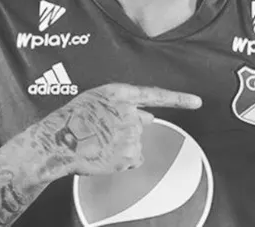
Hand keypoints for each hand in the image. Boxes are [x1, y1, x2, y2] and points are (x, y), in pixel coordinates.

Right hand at [43, 83, 201, 175]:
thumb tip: (148, 115)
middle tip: (101, 133)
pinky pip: (132, 159)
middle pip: (139, 124)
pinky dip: (121, 161)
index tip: (197, 102)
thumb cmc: (73, 119)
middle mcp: (130, 112)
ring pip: (135, 143)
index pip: (157, 95)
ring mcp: (130, 134)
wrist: (56, 141)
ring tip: (98, 142)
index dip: (180, 99)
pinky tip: (104, 154)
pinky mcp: (128, 154)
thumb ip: (125, 104)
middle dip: (125, 130)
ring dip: (121, 146)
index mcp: (120, 93)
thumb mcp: (98, 101)